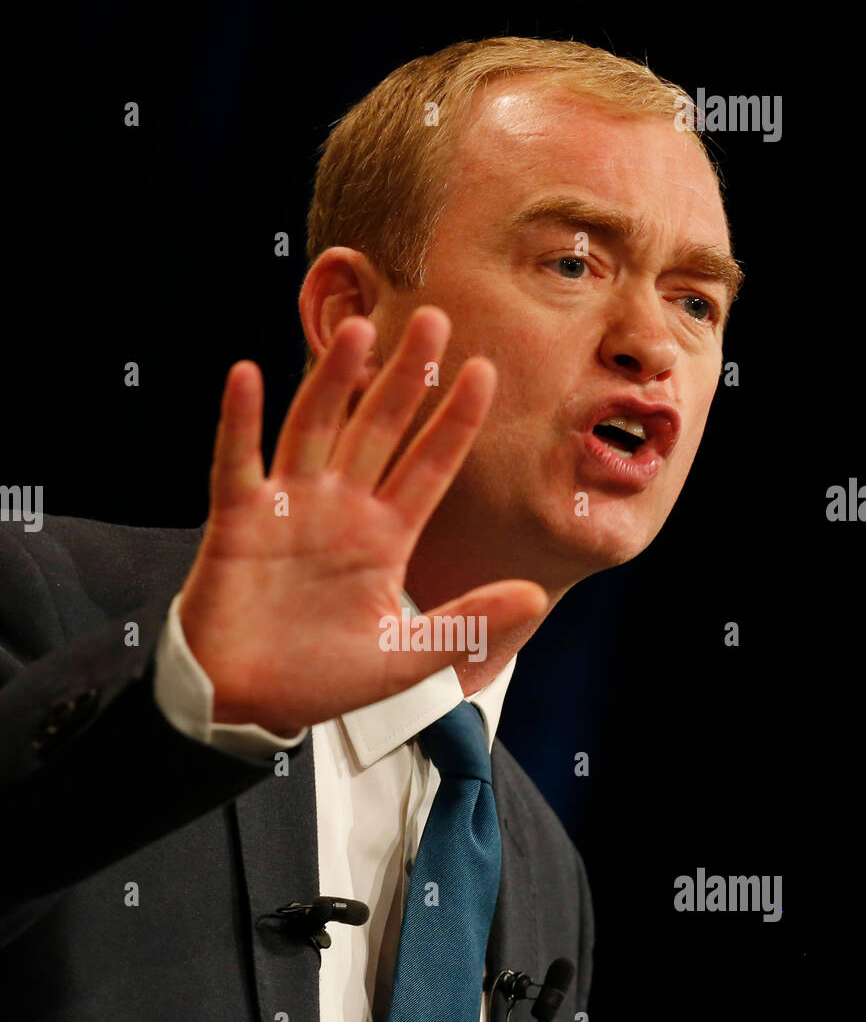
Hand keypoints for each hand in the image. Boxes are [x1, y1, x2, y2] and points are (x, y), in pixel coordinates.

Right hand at [178, 306, 547, 735]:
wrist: (246, 701)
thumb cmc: (321, 679)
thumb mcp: (405, 656)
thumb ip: (466, 622)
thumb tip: (535, 594)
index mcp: (384, 537)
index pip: (429, 467)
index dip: (455, 421)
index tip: (485, 372)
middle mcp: (340, 510)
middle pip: (377, 429)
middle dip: (405, 377)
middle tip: (434, 320)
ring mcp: (288, 509)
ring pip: (314, 430)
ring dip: (333, 382)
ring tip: (358, 331)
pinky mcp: (237, 521)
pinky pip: (237, 462)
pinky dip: (241, 422)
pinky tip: (249, 376)